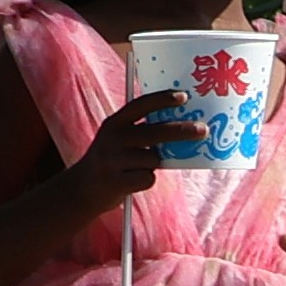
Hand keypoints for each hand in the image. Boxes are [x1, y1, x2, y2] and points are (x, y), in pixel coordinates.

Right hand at [66, 90, 202, 209]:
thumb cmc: (110, 160)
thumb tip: (183, 125)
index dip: (163, 99)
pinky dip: (146, 181)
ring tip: (137, 167)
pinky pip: (148, 178)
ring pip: (154, 158)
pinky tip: (131, 181)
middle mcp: (113, 138)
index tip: (184, 96)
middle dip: (183, 130)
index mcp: (114, 123)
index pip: (141, 105)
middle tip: (203, 130)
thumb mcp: (117, 138)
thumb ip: (141, 130)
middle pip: (155, 132)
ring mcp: (113, 160)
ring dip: (154, 164)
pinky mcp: (115, 181)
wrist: (81, 189)